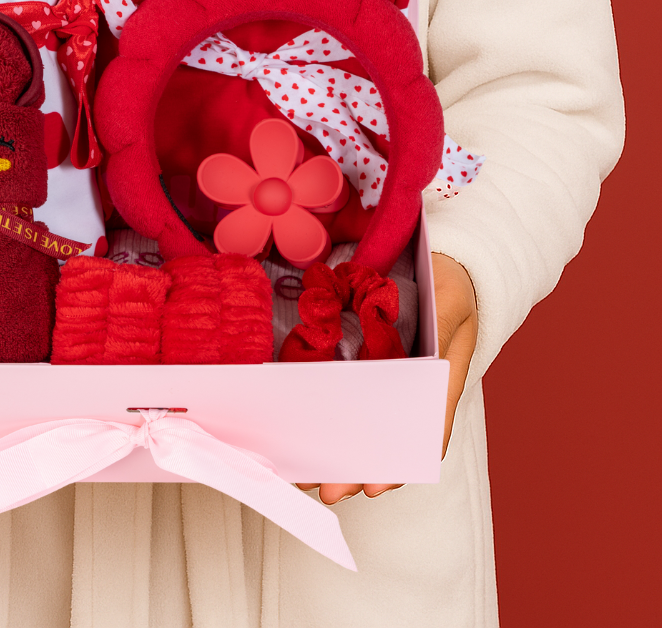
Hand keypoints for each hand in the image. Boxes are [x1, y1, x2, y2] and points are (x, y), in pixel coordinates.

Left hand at [295, 250, 478, 503]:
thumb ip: (441, 329)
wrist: (442, 261)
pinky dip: (324, 417)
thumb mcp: (450, 302)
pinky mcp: (362, 360)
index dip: (399, 464)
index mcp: (438, 383)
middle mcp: (410, 388)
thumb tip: (430, 366)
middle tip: (327, 489)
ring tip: (304, 475)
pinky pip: (342, 394)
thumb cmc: (451, 283)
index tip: (375, 486)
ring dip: (335, 452)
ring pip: (361, 425)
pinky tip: (299, 433)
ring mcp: (386, 377)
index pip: (422, 435)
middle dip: (355, 469)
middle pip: (384, 440)